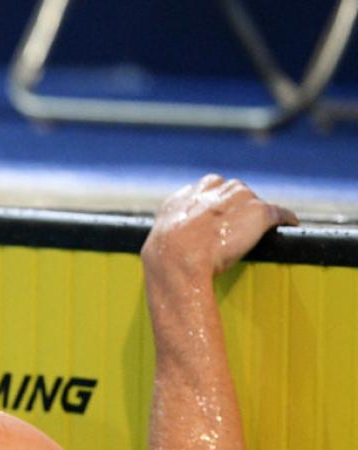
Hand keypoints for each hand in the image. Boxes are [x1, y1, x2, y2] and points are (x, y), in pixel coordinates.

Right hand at [141, 175, 297, 286]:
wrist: (177, 259)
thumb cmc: (166, 260)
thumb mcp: (160, 242)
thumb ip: (171, 236)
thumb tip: (171, 252)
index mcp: (184, 197)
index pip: (207, 188)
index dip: (214, 202)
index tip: (218, 215)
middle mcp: (211, 191)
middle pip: (233, 189)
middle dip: (238, 204)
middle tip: (239, 225)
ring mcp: (236, 199)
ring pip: (254, 201)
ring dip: (257, 213)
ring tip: (261, 228)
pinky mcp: (258, 212)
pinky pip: (279, 213)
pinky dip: (286, 219)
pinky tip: (290, 225)